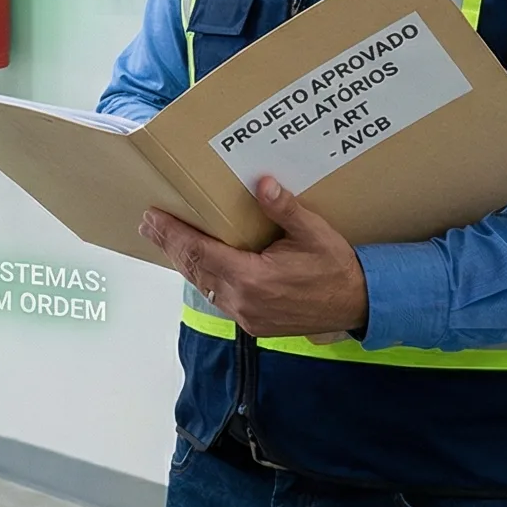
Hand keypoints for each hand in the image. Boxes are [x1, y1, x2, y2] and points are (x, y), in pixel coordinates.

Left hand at [139, 176, 367, 339]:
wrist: (357, 304)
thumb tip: (263, 184)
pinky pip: (218, 297)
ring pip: (204, 286)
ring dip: (184, 262)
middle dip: (170, 245)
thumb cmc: (336, 267)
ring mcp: (247, 316)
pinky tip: (196, 263)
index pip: (201, 253)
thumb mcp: (314, 233)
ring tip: (166, 240)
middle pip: (195, 270)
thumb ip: (285, 209)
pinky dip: (203, 277)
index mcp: (253, 278)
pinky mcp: (253, 323)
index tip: (153, 218)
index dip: (174, 235)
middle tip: (149, 224)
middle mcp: (244, 301)